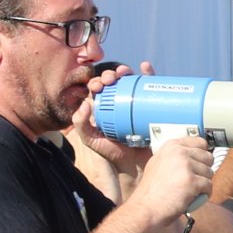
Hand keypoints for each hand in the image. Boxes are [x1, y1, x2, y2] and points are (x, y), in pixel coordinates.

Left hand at [71, 58, 154, 174]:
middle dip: (110, 74)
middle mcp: (120, 103)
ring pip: (130, 81)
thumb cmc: (113, 153)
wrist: (137, 165)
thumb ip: (81, 124)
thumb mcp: (91, 140)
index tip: (99, 84)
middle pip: (114, 82)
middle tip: (111, 79)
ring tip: (125, 72)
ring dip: (126, 71)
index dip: (97, 81)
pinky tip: (145, 67)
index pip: (99, 88)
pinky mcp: (151, 106)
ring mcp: (136, 104)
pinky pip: (151, 88)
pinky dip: (149, 74)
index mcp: (105, 107)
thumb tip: (85, 103)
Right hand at [133, 133, 215, 222]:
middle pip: (208, 157)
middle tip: (193, 181)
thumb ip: (174, 156)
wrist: (146, 207)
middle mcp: (179, 152)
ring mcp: (186, 166)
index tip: (200, 162)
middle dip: (203, 170)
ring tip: (189, 190)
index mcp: (172, 146)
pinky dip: (204, 194)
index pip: (200, 142)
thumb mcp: (158, 163)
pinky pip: (209, 186)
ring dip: (203, 184)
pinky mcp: (192, 181)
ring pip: (209, 173)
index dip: (202, 154)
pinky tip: (193, 197)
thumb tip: (191, 153)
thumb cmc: (151, 191)